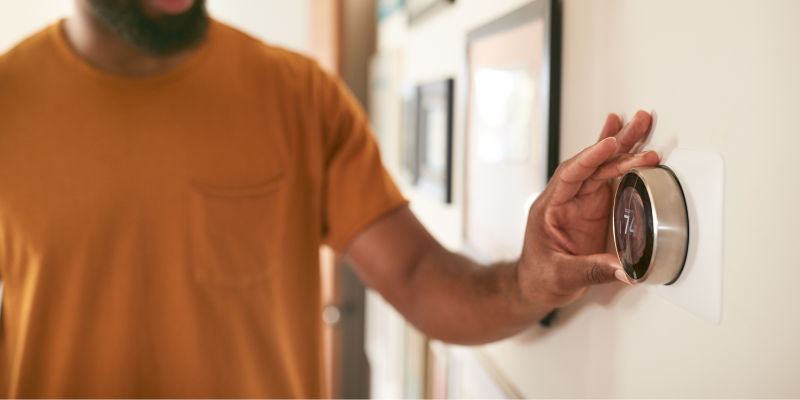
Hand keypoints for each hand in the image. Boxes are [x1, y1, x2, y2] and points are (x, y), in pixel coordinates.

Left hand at [518, 110, 658, 307]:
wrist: (536, 286)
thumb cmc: (539, 278)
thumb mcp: (561, 276)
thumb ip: (592, 270)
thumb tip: (625, 269)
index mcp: (550, 207)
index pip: (570, 175)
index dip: (590, 158)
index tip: (609, 144)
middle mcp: (565, 199)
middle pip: (591, 163)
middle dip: (615, 142)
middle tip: (638, 122)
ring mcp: (580, 202)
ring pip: (602, 167)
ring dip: (624, 147)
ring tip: (642, 124)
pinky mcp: (593, 209)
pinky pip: (609, 179)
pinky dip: (622, 162)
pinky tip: (632, 144)